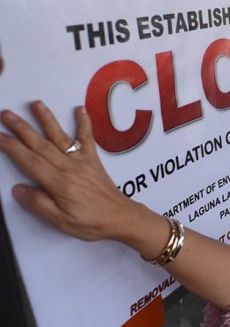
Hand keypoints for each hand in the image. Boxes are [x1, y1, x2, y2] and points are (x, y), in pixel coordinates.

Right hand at [0, 102, 144, 241]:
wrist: (121, 218)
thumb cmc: (91, 223)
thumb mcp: (61, 221)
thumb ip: (38, 204)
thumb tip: (17, 189)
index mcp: (58, 183)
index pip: (29, 161)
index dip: (11, 147)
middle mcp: (69, 167)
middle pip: (40, 144)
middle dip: (21, 128)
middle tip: (6, 114)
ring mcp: (82, 161)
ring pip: (60, 137)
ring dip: (47, 119)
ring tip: (36, 103)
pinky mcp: (93, 160)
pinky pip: (88, 138)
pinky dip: (84, 123)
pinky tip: (80, 109)